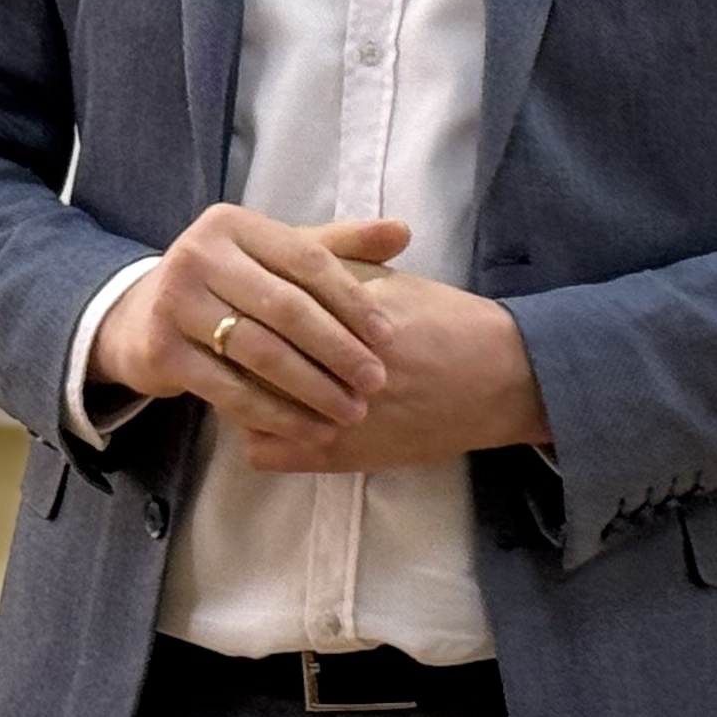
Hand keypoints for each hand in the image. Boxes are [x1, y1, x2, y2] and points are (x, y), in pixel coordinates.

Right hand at [94, 206, 409, 429]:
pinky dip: (274, 413)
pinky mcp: (161, 351)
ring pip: (260, 351)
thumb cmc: (227, 284)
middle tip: (376, 381)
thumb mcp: (273, 256)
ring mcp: (175, 302)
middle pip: (285, 306)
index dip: (351, 300)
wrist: (142, 319)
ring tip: (349, 410)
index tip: (387, 337)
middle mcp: (199, 254)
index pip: (306, 260)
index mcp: (233, 224)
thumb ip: (337, 245)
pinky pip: (229, 388)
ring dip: (311, 387)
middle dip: (337, 349)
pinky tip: (308, 429)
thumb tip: (402, 232)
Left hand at [224, 265, 547, 474]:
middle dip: (226, 345)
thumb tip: (266, 262)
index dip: (236, 303)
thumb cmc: (443, 320)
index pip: (256, 311)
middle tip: (219, 335)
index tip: (230, 298)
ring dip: (236, 390)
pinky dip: (259, 434)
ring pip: (245, 406)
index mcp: (336, 315)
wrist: (497, 380)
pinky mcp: (338, 455)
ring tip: (235, 375)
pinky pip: (266, 450)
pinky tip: (268, 417)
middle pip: (242, 357)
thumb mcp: (384, 279)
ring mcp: (328, 416)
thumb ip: (327, 266)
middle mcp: (327, 367)